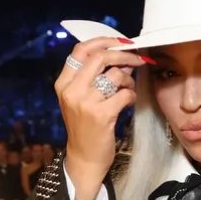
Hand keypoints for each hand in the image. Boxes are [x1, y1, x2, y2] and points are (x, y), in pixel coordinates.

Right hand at [54, 37, 147, 199]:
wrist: (84, 158)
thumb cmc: (85, 127)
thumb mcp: (79, 99)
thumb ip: (93, 77)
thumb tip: (121, 55)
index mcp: (63, 83)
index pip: (80, 50)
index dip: (103, 41)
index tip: (121, 42)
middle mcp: (71, 90)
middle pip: (99, 57)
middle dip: (123, 55)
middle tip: (137, 59)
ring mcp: (85, 103)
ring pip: (115, 75)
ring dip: (129, 79)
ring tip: (128, 88)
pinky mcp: (101, 115)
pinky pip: (125, 94)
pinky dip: (131, 96)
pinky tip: (127, 102)